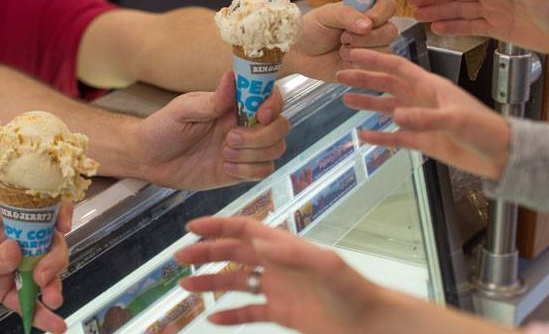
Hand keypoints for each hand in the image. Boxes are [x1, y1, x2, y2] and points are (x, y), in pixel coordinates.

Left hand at [0, 199, 71, 332]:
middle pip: (45, 243)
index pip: (32, 207)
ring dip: (51, 286)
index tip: (62, 226)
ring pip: (41, 272)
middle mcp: (7, 238)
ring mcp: (6, 265)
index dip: (53, 211)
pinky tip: (52, 323)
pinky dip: (39, 312)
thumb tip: (15, 252)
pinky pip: (25, 300)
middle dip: (52, 259)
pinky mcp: (1, 289)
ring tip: (52, 301)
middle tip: (43, 276)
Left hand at [135, 71, 289, 188]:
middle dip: (262, 135)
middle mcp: (244, 124)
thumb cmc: (163, 128)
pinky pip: (263, 171)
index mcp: (234, 104)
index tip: (261, 113)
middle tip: (230, 139)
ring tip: (225, 154)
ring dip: (254, 154)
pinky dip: (249, 170)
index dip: (274, 104)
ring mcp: (244, 148)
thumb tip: (232, 76)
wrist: (149, 159)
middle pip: (280, 126)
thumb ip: (211, 100)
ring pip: (275, 149)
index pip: (269, 97)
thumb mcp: (182, 110)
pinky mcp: (240, 170)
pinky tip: (226, 168)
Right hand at [175, 217, 390, 333]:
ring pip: (237, 282)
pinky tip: (212, 318)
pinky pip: (249, 312)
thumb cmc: (353, 290)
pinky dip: (230, 315)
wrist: (369, 322)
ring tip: (186, 287)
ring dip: (211, 283)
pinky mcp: (282, 313)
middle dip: (206, 253)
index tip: (192, 228)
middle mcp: (278, 265)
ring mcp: (279, 289)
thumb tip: (258, 240)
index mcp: (286, 248)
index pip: (245, 230)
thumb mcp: (325, 266)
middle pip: (235, 253)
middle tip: (179, 258)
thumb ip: (291, 252)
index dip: (218, 226)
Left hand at [286, 0, 398, 80]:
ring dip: (360, 50)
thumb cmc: (311, 29)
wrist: (299, 53)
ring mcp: (372, 48)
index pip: (388, 6)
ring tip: (341, 49)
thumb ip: (346, 14)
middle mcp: (373, 28)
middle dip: (366, 37)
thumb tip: (368, 25)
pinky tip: (343, 60)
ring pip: (385, 49)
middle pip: (390, 31)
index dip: (379, 14)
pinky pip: (376, 67)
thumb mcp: (326, 15)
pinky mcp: (367, 66)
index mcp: (366, 9)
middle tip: (343, 37)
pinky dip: (358, 63)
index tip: (363, 20)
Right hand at [337, 49, 510, 179]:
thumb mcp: (455, 119)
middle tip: (340, 75)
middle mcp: (423, 99)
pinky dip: (379, 137)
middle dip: (365, 79)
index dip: (375, 59)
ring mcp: (421, 120)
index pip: (397, 67)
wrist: (499, 155)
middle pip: (388, 85)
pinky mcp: (423, 140)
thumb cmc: (485, 130)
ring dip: (368, 104)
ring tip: (346, 100)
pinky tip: (364, 136)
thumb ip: (425, 118)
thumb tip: (395, 116)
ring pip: (388, 108)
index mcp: (431, 86)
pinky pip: (395, 137)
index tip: (354, 52)